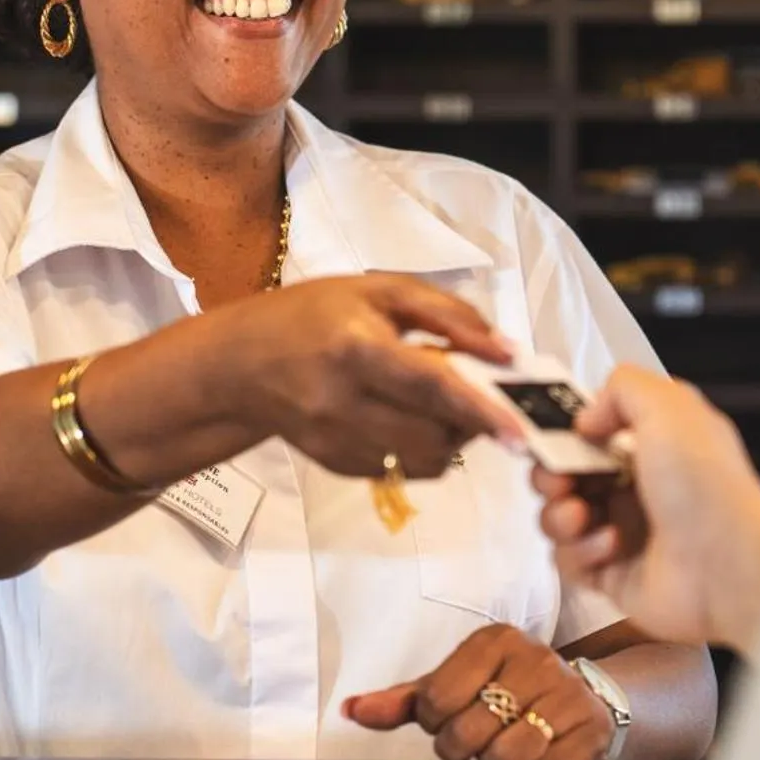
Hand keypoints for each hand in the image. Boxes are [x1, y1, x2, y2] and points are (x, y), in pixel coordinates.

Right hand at [214, 274, 524, 477]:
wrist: (239, 365)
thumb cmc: (312, 315)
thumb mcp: (377, 291)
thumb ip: (447, 315)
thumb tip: (505, 351)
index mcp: (356, 348)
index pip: (430, 386)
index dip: (480, 409)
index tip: (520, 430)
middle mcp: (343, 403)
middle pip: (434, 432)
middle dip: (472, 419)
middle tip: (480, 392)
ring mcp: (337, 442)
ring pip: (425, 459)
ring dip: (453, 437)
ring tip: (444, 403)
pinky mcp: (338, 466)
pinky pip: (403, 468)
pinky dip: (423, 448)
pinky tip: (409, 416)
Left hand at [342, 624, 613, 759]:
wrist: (582, 696)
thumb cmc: (504, 689)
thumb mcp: (453, 686)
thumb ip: (402, 701)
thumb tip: (349, 710)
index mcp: (494, 640)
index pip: (435, 699)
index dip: (435, 722)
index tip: (450, 716)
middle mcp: (533, 658)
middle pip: (467, 732)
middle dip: (463, 747)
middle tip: (477, 736)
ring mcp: (565, 692)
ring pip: (506, 755)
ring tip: (505, 745)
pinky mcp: (588, 726)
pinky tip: (538, 751)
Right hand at [533, 365, 759, 652]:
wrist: (729, 564)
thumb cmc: (701, 480)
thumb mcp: (669, 407)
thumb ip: (621, 388)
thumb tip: (586, 420)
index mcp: (651, 444)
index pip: (590, 433)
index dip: (563, 434)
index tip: (549, 439)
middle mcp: (635, 486)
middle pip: (565, 476)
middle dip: (550, 476)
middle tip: (561, 483)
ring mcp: (622, 533)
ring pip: (559, 519)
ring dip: (560, 515)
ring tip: (582, 517)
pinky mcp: (612, 576)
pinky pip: (570, 561)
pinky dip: (581, 552)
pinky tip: (611, 548)